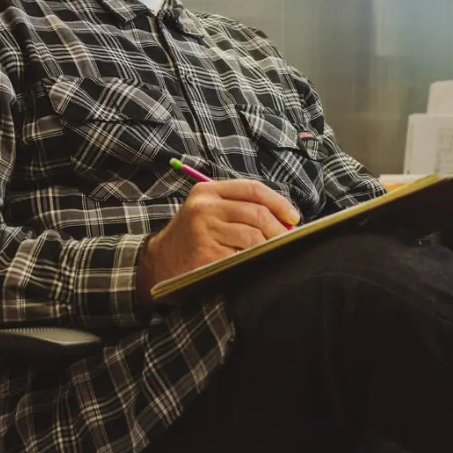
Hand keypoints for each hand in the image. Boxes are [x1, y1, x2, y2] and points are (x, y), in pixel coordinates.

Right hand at [136, 179, 300, 302]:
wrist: (159, 262)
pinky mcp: (207, 254)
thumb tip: (283, 218)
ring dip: (268, 246)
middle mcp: (205, 207)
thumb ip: (238, 207)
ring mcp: (204, 231)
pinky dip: (253, 260)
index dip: (278, 202)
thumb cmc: (190, 237)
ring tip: (270, 252)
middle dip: (278, 229)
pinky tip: (253, 263)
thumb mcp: (207, 211)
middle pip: (257, 213)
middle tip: (286, 240)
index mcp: (207, 191)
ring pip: (253, 236)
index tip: (293, 217)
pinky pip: (242, 256)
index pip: (252, 189)